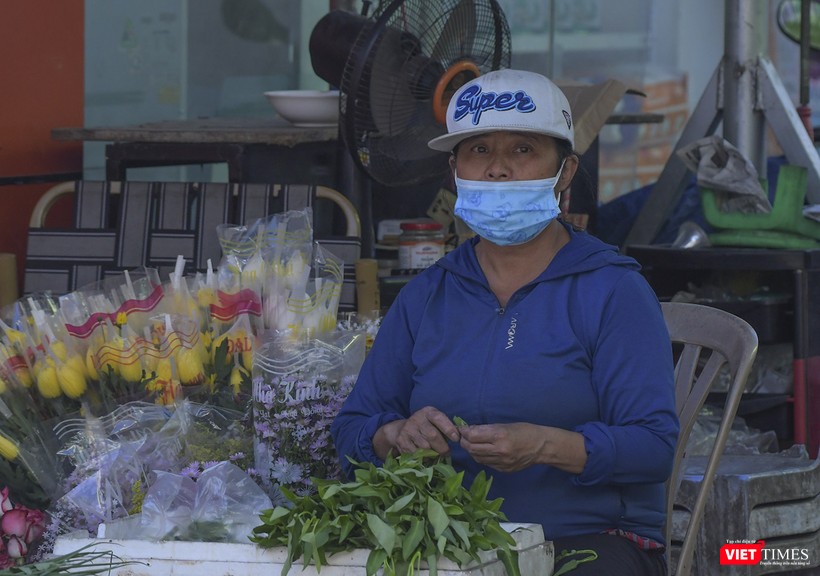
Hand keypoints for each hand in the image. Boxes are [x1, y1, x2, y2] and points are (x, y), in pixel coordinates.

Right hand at [374, 406, 459, 457]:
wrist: (401, 429)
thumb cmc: (426, 427)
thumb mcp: (435, 422)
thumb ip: (446, 427)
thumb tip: (459, 438)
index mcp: (428, 412)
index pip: (439, 418)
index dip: (448, 428)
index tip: (456, 438)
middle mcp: (417, 419)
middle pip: (432, 435)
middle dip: (442, 447)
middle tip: (447, 452)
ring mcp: (408, 429)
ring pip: (424, 447)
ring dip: (432, 453)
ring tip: (435, 453)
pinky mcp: (401, 440)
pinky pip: (415, 453)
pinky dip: (422, 457)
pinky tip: (424, 455)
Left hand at [459, 423, 586, 473]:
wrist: (542, 446)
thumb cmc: (525, 431)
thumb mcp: (506, 425)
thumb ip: (487, 429)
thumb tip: (470, 430)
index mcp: (500, 435)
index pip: (473, 435)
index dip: (465, 431)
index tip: (463, 428)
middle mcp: (499, 450)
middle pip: (472, 448)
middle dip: (464, 442)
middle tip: (463, 436)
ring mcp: (502, 462)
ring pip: (477, 457)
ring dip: (471, 450)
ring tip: (471, 443)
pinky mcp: (504, 469)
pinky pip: (486, 463)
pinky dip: (481, 457)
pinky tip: (482, 451)